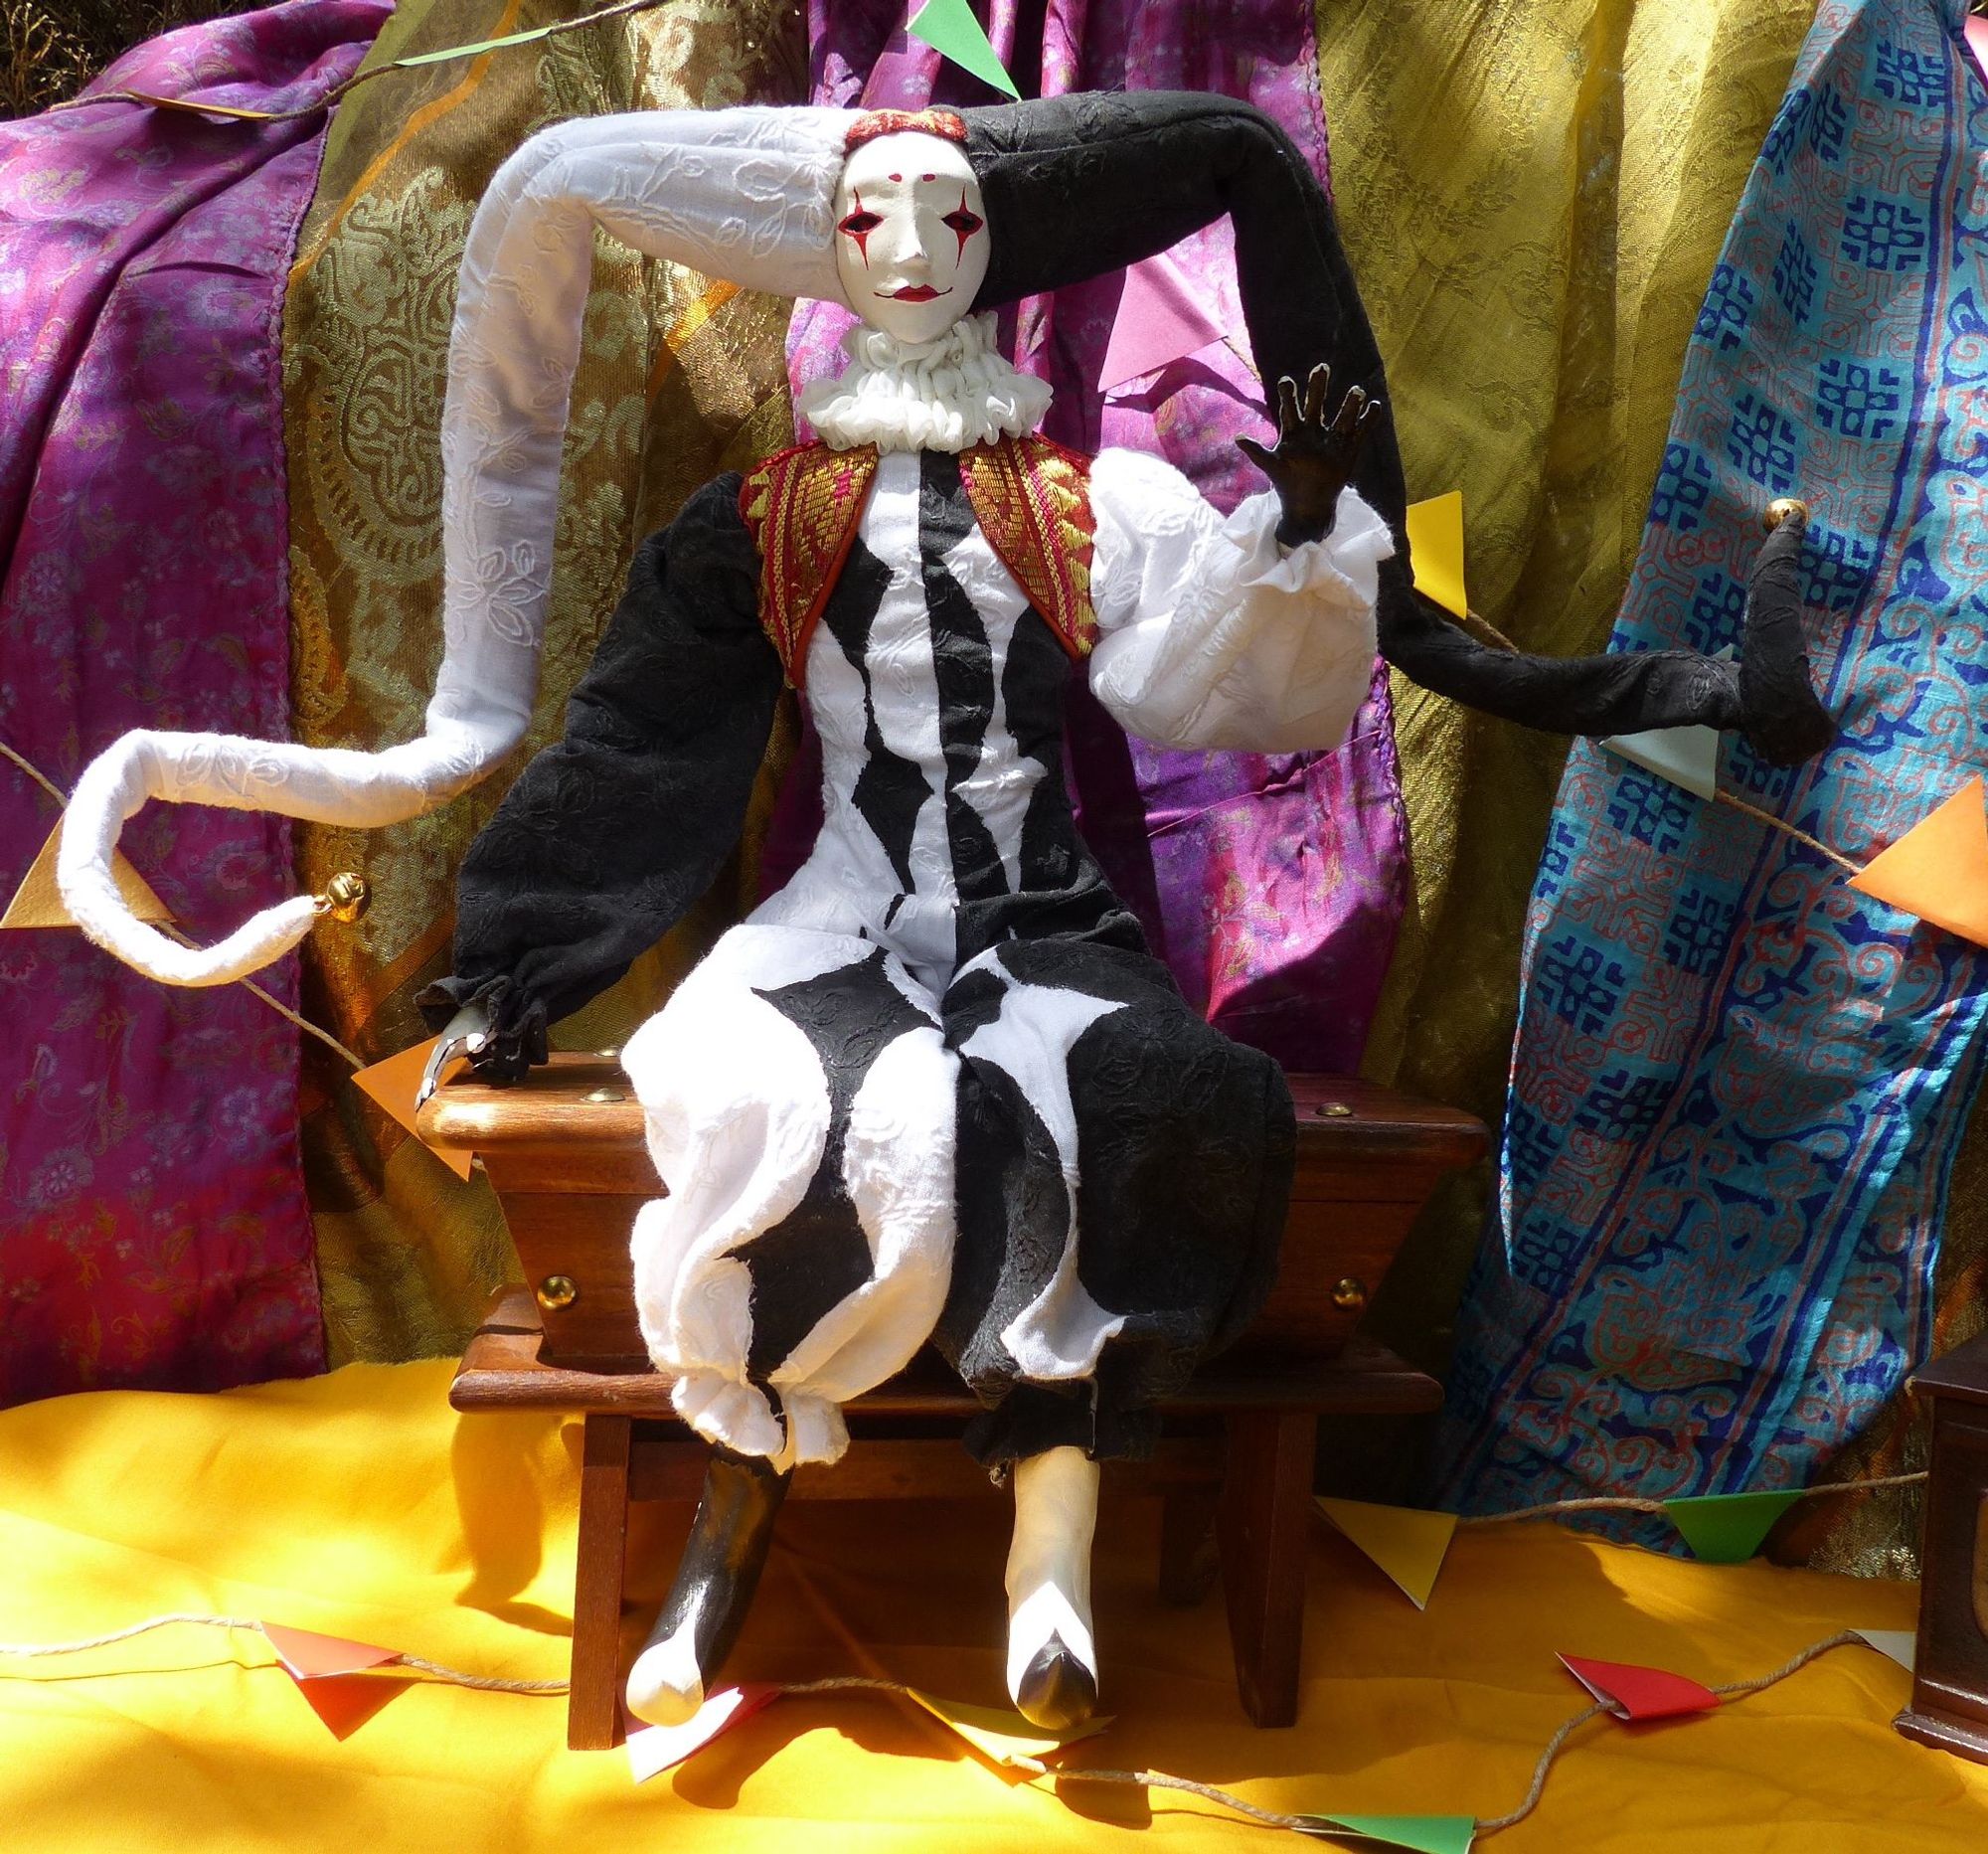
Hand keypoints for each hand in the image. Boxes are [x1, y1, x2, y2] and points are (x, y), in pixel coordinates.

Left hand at [1236, 364, 1379, 547]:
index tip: (1286, 381)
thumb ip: (1257, 452)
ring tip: (1356, 391)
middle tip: (1321, 368)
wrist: (1306, 506)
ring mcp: (1332, 439)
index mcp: (1293, 432)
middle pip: (1316, 404)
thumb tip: (1237, 438)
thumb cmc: (1287, 483)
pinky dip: (1368, 419)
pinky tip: (1374, 406)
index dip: (1289, 394)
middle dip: (1318, 387)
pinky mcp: (1348, 449)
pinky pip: (1360, 431)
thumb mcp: (1270, 466)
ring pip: (1342, 416)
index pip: (1290, 408)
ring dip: (1349, 404)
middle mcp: (1313, 430)